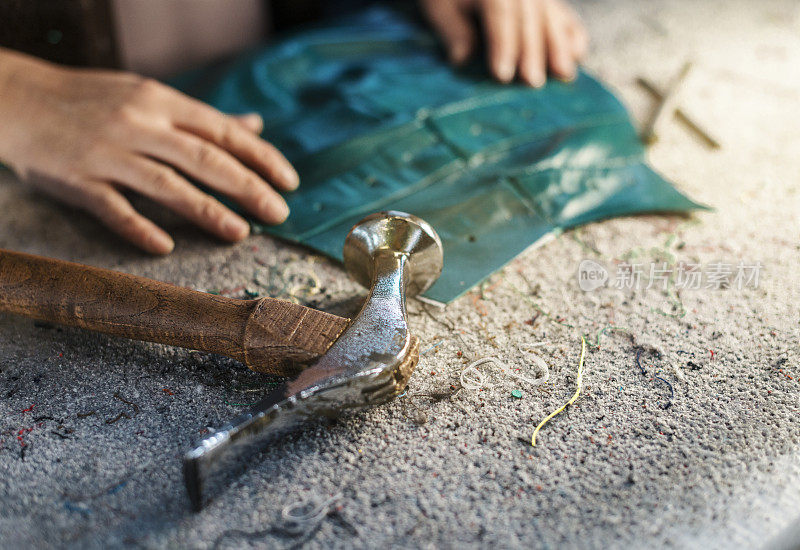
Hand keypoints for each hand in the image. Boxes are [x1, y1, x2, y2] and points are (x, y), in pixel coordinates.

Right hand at [0, 49, 298, 253]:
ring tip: (240, 233)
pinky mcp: (77, 180)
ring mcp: (108, 152)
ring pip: (167, 185)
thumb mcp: (150, 97)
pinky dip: (140, 228)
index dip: (261, 157)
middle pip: (205, 159)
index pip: (223, 131)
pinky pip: (113, 209)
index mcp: (162, 102)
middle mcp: (140, 124)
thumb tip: (253, 126)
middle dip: (248, 187)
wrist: (18, 98)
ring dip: (207, 211)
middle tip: (279, 213)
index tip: (290, 182)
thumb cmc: (94, 100)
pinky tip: (165, 247)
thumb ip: (201, 118)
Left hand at [419, 0, 588, 86]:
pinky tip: (578, 52)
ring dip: (558, 46)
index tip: (502, 75)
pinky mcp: (547, 0)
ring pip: (550, 16)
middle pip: (529, 18)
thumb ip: (453, 32)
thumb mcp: (439, 8)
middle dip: (532, 51)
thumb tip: (462, 59)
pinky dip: (573, 32)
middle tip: (533, 82)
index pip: (500, 16)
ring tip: (563, 73)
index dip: (503, 45)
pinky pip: (564, 13)